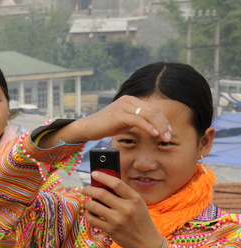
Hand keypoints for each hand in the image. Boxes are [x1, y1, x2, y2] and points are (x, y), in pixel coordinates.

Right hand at [38, 95, 171, 147]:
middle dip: (163, 124)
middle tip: (169, 136)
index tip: (168, 131)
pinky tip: (154, 134)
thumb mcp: (124, 122)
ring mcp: (124, 106)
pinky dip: (148, 127)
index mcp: (131, 100)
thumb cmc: (104, 126)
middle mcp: (128, 100)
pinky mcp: (119, 114)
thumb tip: (151, 125)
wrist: (87, 128)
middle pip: (153, 110)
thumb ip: (136, 120)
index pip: (152, 109)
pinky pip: (138, 120)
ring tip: (164, 137)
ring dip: (159, 127)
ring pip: (148, 115)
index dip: (163, 120)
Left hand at [83, 172, 164, 247]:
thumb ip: (124, 195)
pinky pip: (92, 219)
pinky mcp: (110, 230)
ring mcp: (117, 220)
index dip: (103, 177)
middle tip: (84, 189)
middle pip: (101, 193)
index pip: (117, 183)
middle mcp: (126, 208)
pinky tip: (90, 213)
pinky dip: (88, 214)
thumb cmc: (140, 220)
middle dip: (89, 189)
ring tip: (88, 202)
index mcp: (134, 199)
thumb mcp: (138, 204)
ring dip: (87, 202)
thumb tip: (104, 183)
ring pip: (94, 206)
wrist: (145, 241)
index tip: (94, 173)